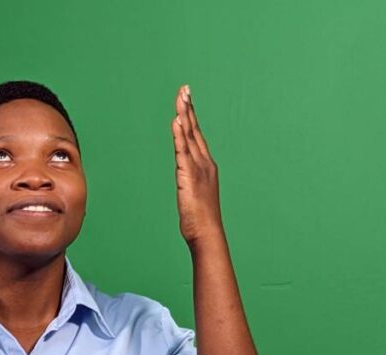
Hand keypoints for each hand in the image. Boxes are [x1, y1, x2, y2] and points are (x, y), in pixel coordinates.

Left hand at [171, 85, 222, 244]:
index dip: (191, 117)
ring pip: (189, 137)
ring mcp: (198, 169)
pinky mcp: (189, 177)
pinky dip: (180, 136)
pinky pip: (183, 152)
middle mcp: (204, 163)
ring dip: (184, 115)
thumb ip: (189, 181)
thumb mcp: (194, 194)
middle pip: (194, 130)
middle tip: (184, 89)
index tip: (186, 99)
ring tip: (181, 97)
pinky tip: (177, 121)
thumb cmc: (201, 219)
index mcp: (206, 166)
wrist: (208, 234)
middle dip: (188, 108)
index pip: (196, 136)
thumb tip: (184, 176)